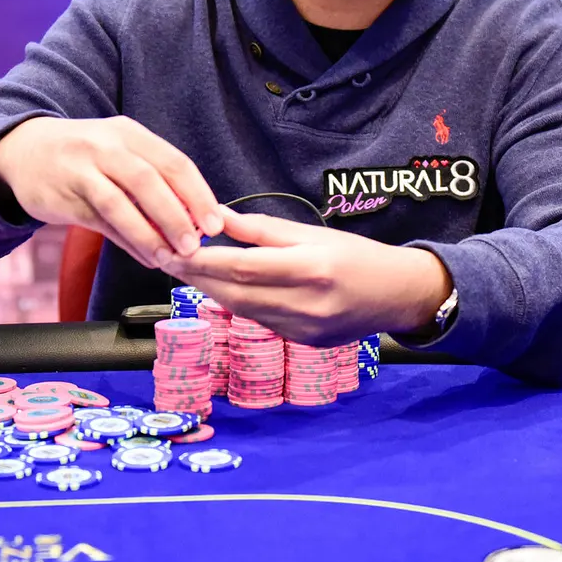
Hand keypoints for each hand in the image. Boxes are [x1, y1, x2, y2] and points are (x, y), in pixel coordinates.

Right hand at [0, 116, 223, 269]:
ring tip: (172, 257)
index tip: (216, 222)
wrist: (21, 151)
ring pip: (122, 202)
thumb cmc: (83, 156)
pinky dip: (127, 241)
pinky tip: (146, 257)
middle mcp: (106, 146)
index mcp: (129, 133)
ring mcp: (82, 170)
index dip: (198, 194)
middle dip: (178, 214)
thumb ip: (153, 179)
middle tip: (196, 244)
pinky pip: (101, 222)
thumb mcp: (118, 153)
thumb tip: (193, 218)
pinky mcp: (64, 196)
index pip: (173, 162)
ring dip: (151, 233)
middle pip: (150, 180)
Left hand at [168, 207, 451, 345]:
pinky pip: (259, 321)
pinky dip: (238, 304)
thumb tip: (217, 217)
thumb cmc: (355, 256)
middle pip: (234, 292)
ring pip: (242, 310)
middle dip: (197, 277)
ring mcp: (302, 330)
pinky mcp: (301, 343)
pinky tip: (223, 288)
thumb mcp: (311, 233)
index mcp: (309, 268)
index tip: (174, 248)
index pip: (240, 266)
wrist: (395, 296)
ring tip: (188, 271)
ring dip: (211, 291)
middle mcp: (304, 304)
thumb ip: (262, 230)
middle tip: (167, 258)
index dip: (202, 260)